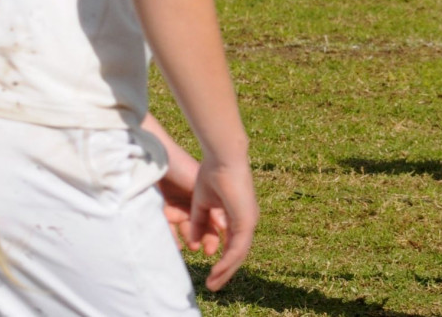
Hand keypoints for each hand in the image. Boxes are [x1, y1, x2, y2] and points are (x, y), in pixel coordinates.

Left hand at [153, 157, 210, 251]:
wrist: (153, 155)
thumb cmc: (180, 166)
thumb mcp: (197, 187)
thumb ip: (211, 209)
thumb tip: (225, 227)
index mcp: (204, 194)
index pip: (212, 220)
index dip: (213, 235)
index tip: (212, 249)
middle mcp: (191, 200)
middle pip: (198, 226)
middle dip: (200, 239)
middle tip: (200, 250)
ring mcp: (176, 204)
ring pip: (182, 228)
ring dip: (184, 238)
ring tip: (187, 247)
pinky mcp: (161, 207)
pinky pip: (166, 226)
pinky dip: (170, 236)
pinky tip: (174, 243)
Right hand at [188, 156, 256, 291]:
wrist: (222, 156)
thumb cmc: (213, 172)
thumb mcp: (202, 203)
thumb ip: (198, 222)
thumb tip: (192, 243)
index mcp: (239, 214)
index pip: (233, 243)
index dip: (223, 258)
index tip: (212, 271)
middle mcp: (248, 219)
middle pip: (238, 252)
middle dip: (225, 270)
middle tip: (213, 285)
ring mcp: (249, 220)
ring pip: (239, 254)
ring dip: (226, 271)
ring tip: (213, 285)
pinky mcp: (246, 221)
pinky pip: (237, 248)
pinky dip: (227, 262)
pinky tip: (218, 272)